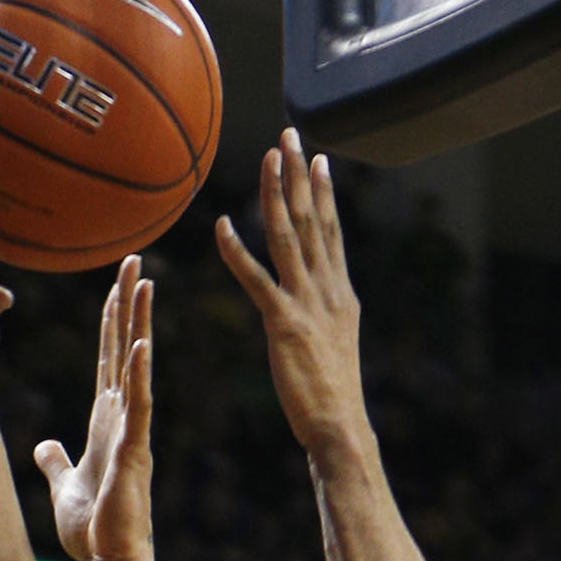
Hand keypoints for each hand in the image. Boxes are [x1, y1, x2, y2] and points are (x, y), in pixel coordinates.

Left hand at [34, 255, 154, 560]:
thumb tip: (44, 445)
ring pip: (137, 368)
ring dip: (140, 325)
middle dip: (130, 305)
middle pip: (126, 349)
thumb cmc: (94, 528)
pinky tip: (140, 345)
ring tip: (144, 283)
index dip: (113, 321)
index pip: (110, 359)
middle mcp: (124, 418)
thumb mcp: (64, 485)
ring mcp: (133, 432)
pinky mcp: (134, 453)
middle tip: (135, 261)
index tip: (118, 283)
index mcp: (107, 421)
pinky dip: (138, 376)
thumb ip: (56, 461)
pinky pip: (139, 408)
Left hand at [216, 128, 368, 457]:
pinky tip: (220, 226)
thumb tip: (324, 301)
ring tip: (268, 157)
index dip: (322, 191)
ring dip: (276, 193)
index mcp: (340, 292)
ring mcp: (307, 303)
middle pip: (312, 219)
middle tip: (288, 134)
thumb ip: (326, 314)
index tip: (315, 156)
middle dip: (300, 174)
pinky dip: (238, 251)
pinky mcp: (284, 323)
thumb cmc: (333, 395)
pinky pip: (257, 279)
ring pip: (289, 237)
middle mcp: (328, 289)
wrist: (340, 425)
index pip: (331, 230)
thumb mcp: (335, 343)